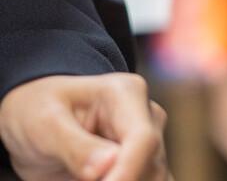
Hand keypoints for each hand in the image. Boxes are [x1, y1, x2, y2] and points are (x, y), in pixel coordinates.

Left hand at [0, 73, 168, 180]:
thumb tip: (107, 165)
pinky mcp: (145, 167)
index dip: (126, 173)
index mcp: (127, 94)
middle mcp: (147, 117)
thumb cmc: (38, 110)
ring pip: (154, 180)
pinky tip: (88, 180)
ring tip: (76, 178)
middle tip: (77, 180)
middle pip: (151, 166)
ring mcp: (149, 144)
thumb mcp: (45, 123)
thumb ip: (75, 145)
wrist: (33, 119)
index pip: (143, 139)